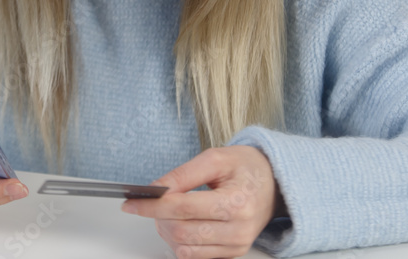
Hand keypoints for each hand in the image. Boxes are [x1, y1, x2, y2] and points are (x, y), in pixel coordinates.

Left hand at [120, 146, 283, 258]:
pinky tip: (179, 224)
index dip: (152, 205)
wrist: (275, 183)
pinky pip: (195, 256)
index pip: (183, 207)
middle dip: (157, 218)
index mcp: (237, 201)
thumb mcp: (215, 158)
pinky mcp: (233, 253)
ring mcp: (237, 244)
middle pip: (182, 231)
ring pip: (185, 248)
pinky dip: (179, 242)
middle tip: (149, 203)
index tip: (131, 202)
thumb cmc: (247, 167)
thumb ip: (184, 174)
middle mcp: (239, 228)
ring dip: (166, 230)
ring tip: (166, 212)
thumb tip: (155, 188)